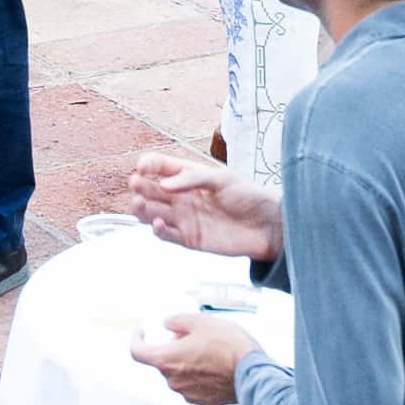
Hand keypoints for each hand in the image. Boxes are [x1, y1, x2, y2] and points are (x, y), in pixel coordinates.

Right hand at [118, 145, 280, 263]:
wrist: (268, 226)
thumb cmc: (248, 196)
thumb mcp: (222, 179)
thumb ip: (192, 179)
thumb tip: (164, 184)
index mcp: (189, 176)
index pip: (161, 167)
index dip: (149, 165)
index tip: (141, 166)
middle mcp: (182, 197)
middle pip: (152, 190)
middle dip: (141, 186)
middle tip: (135, 184)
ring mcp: (184, 218)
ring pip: (153, 213)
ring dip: (143, 208)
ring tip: (139, 204)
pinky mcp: (189, 239)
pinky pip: (167, 235)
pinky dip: (158, 230)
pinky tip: (157, 223)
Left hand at [135, 311, 259, 404]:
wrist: (254, 373)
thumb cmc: (227, 345)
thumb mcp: (201, 322)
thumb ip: (177, 321)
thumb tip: (167, 324)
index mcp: (166, 360)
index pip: (137, 353)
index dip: (136, 340)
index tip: (142, 331)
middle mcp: (173, 381)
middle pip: (163, 361)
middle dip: (171, 348)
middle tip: (190, 335)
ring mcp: (188, 394)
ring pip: (179, 374)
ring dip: (187, 362)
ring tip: (210, 349)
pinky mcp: (204, 401)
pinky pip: (194, 385)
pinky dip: (200, 375)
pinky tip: (217, 365)